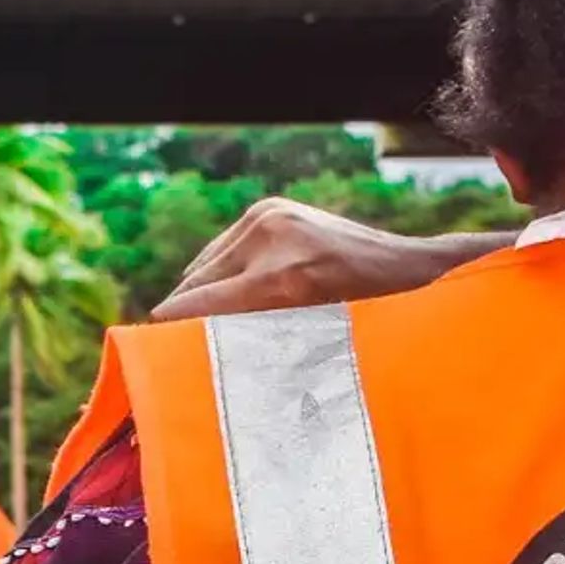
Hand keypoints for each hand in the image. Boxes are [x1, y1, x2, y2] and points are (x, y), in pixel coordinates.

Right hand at [151, 198, 506, 320]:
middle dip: (185, 316)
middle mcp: (271, 235)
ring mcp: (269, 214)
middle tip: (174, 351)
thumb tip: (194, 354)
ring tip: (208, 329)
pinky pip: (224, 249)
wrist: (415, 272)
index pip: (201, 304)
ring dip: (203, 295)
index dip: (172, 331)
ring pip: (205, 265)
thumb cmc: (373, 324)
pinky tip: (235, 298)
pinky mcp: (270, 208)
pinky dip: (222, 275)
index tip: (149, 355)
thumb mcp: (313, 346)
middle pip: (196, 282)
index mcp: (284, 275)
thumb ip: (255, 344)